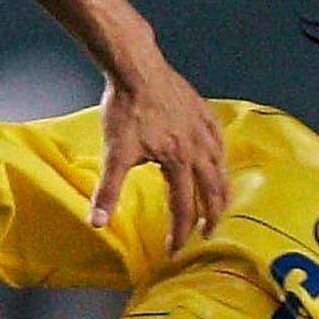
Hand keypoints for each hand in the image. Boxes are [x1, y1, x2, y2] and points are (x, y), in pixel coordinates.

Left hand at [91, 63, 227, 250]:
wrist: (136, 68)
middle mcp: (198, 148)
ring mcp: (203, 129)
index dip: (180, 234)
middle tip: (207, 234)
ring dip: (221, 191)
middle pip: (212, 192)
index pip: (184, 209)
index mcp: (178, 162)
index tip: (174, 250)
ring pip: (221, 167)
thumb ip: (108, 191)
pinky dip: (221, 158)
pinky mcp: (203, 112)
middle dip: (210, 217)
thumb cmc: (126, 108)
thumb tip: (97, 222)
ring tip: (219, 204)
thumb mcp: (115, 153)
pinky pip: (219, 141)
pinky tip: (217, 160)